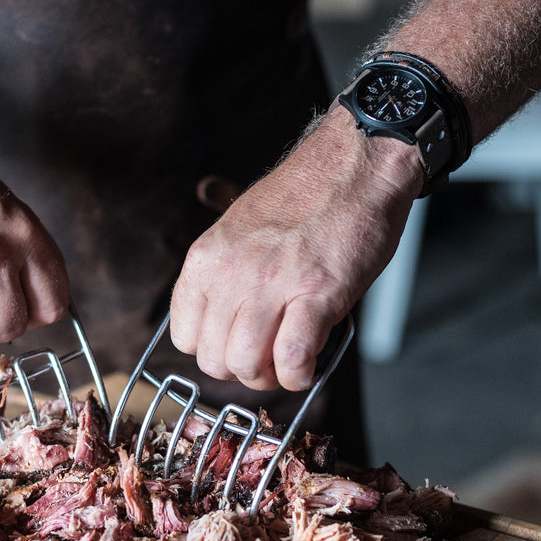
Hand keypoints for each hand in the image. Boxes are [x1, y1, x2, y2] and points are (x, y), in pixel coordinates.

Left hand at [169, 107, 422, 390]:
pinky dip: (301, 373)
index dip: (215, 350)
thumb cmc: (304, 199)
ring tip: (292, 358)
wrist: (355, 166)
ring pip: (247, 367)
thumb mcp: (237, 230)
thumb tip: (222, 327)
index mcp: (205, 260)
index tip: (239, 343)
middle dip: (244, 370)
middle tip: (271, 355)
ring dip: (273, 375)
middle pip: (214, 362)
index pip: (185, 338)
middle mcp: (230, 274)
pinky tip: (311, 362)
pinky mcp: (316, 295)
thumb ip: (222, 278)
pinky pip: (293, 359)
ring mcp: (271, 285)